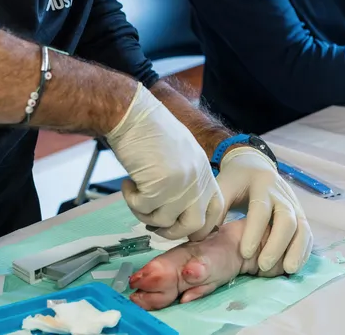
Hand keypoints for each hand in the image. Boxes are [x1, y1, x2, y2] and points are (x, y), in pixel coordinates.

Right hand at [105, 83, 224, 239]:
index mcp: (204, 171)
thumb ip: (186, 179)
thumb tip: (179, 212)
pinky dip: (131, 201)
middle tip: (153, 224)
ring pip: (164, 222)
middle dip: (172, 232)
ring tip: (135, 192)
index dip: (200, 224)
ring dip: (145, 214)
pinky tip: (127, 184)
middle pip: (195, 226)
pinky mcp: (159, 187)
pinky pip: (143, 210)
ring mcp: (180, 185)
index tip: (179, 224)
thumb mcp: (181, 153)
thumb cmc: (151, 131)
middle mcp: (197, 180)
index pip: (217, 209)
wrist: (132, 114)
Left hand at [215, 147, 312, 274]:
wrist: (254, 165)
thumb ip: (214, 208)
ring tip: (287, 270)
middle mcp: (281, 193)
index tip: (244, 253)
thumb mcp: (222, 186)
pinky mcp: (300, 213)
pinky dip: (304, 249)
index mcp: (260, 184)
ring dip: (296, 250)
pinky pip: (307, 232)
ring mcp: (294, 203)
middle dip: (276, 244)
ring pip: (301, 226)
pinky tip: (294, 265)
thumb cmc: (235, 180)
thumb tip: (199, 235)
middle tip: (263, 266)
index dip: (254, 232)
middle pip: (286, 218)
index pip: (260, 209)